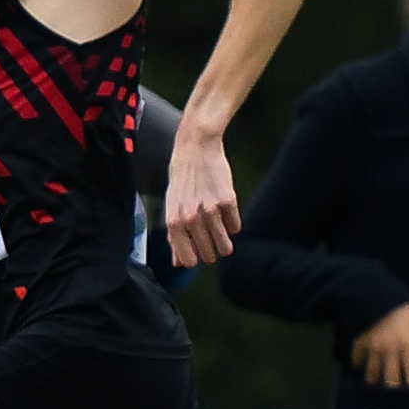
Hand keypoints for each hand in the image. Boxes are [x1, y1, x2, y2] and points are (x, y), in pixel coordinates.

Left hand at [163, 127, 241, 264]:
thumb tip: (179, 261)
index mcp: (174, 222)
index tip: (198, 254)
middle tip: (211, 240)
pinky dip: (233, 224)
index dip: (194, 260)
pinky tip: (227, 214)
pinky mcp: (228, 201)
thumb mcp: (172, 205)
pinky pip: (236, 227)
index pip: (187, 260)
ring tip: (223, 233)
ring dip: (225, 244)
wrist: (196, 147)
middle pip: (208, 256)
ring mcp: (210, 210)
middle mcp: (191, 219)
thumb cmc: (182, 175)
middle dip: (211, 252)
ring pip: (225, 246)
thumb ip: (175, 235)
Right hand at [349, 303, 408, 387]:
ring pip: (373, 376)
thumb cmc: (400, 307)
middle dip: (394, 390)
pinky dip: (360, 368)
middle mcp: (390, 351)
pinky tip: (363, 369)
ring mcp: (372, 349)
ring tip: (378, 387)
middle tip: (396, 394)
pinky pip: (357, 363)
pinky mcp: (358, 344)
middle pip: (391, 380)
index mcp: (407, 344)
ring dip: (376, 383)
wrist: (373, 292)